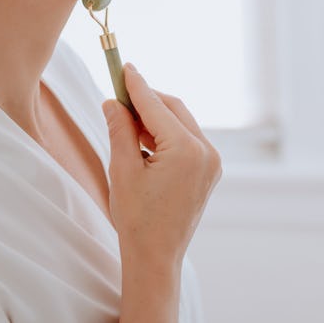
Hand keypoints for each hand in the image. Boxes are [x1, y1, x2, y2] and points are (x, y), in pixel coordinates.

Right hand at [101, 63, 221, 266]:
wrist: (156, 258)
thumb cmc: (137, 218)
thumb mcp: (122, 169)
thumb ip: (120, 129)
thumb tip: (112, 101)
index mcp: (186, 150)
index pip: (156, 106)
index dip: (136, 85)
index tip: (123, 67)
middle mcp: (206, 152)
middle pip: (173, 109)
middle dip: (146, 99)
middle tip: (119, 93)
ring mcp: (211, 162)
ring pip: (181, 122)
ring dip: (155, 116)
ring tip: (125, 118)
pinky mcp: (209, 171)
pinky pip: (187, 139)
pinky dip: (165, 133)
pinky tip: (142, 137)